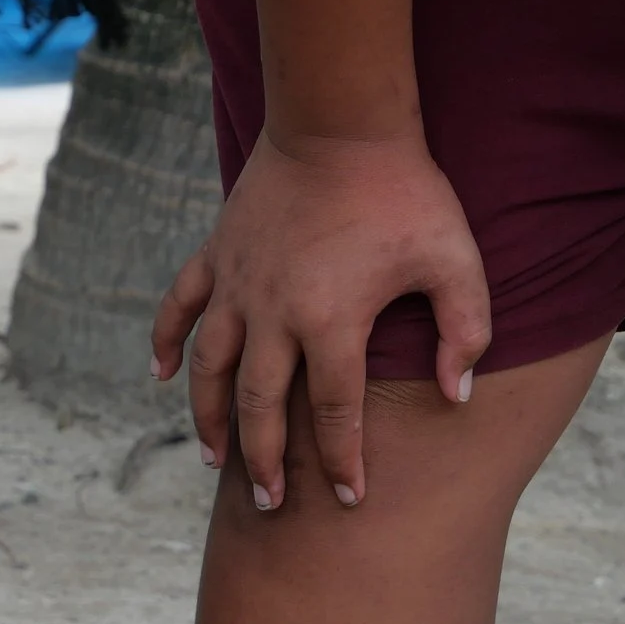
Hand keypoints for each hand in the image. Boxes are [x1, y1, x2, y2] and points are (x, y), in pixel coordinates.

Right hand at [150, 129, 486, 509]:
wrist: (340, 120)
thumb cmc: (404, 191)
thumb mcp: (454, 259)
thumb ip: (464, 330)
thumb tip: (456, 393)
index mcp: (330, 322)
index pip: (335, 412)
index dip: (343, 461)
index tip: (350, 498)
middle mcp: (273, 314)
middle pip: (260, 407)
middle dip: (265, 462)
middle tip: (271, 503)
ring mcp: (237, 286)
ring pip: (210, 370)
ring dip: (210, 420)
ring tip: (216, 462)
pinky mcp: (217, 255)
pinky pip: (178, 307)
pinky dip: (164, 343)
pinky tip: (160, 377)